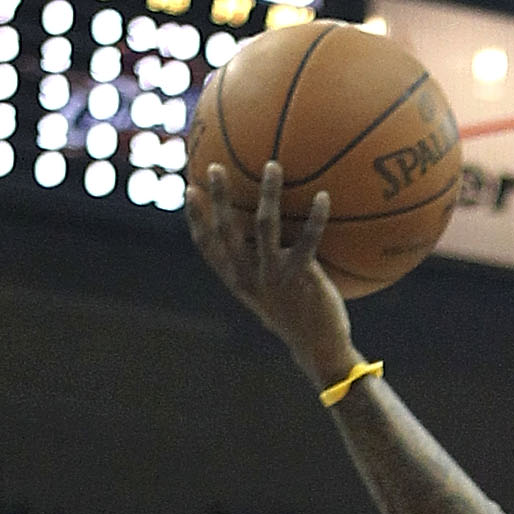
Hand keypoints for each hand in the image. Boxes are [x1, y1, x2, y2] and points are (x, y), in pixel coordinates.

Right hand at [186, 158, 355, 388]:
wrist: (319, 348)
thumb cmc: (296, 316)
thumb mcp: (271, 294)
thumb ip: (262, 267)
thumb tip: (265, 235)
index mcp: (238, 282)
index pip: (208, 248)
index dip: (196, 219)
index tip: (189, 189)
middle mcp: (250, 278)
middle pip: (227, 231)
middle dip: (219, 197)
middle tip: (215, 167)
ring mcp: (275, 277)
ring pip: (266, 226)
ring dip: (268, 193)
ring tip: (273, 165)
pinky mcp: (302, 278)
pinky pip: (308, 240)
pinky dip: (316, 217)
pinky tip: (323, 196)